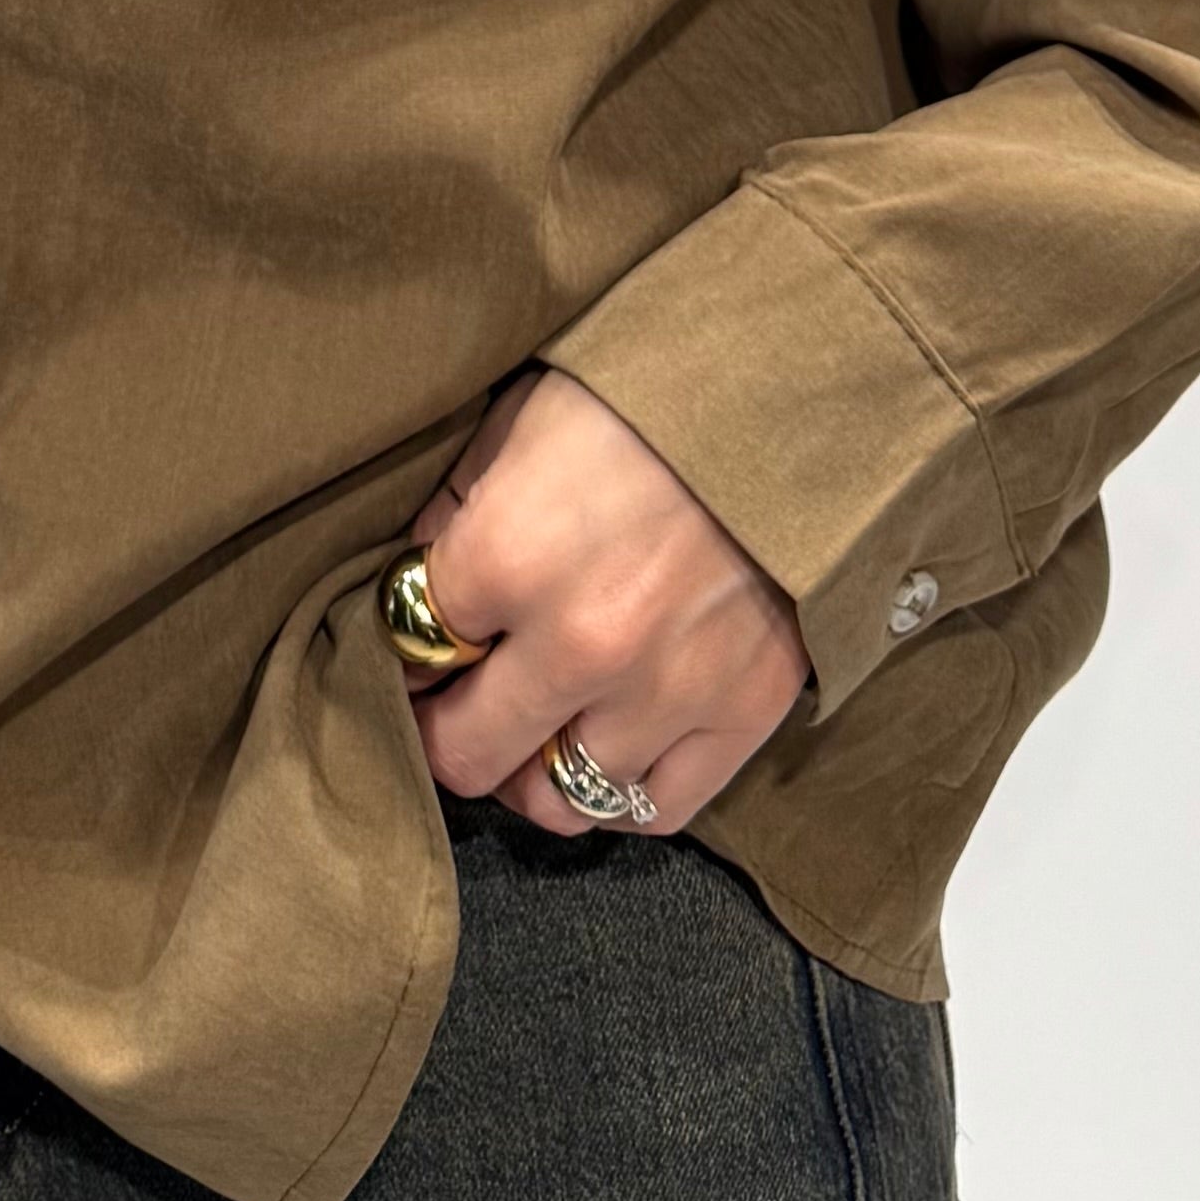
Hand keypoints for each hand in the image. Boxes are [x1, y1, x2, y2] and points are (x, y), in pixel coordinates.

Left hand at [400, 361, 807, 836]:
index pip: (411, 643)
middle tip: (453, 702)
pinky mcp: (742, 714)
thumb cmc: (641, 395)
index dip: (405, 641)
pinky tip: (604, 744)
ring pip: (556, 801)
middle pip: (466, 752)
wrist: (795, 390)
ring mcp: (665, 691)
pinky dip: (617, 790)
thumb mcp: (520, 422)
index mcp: (508, 552)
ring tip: (531, 730)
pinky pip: (654, 809)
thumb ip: (459, 514)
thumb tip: (418, 587)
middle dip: (445, 726)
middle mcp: (580, 643)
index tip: (416, 640)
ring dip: (529, 770)